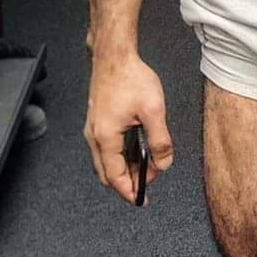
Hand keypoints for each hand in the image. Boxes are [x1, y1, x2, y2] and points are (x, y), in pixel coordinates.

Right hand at [84, 56, 174, 205]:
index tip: (141, 200)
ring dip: (123, 168)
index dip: (129, 191)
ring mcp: (93, 129)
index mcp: (105, 138)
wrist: (114, 57)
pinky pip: (105, 149)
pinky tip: (135, 150)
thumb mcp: (153, 110)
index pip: (115, 177)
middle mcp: (94, 136)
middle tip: (147, 182)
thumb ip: (160, 140)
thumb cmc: (130, 78)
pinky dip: (119, 156)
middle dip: (127, 182)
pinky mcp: (97, 121)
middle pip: (106, 173)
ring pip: (105, 162)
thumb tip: (163, 163)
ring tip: (145, 166)